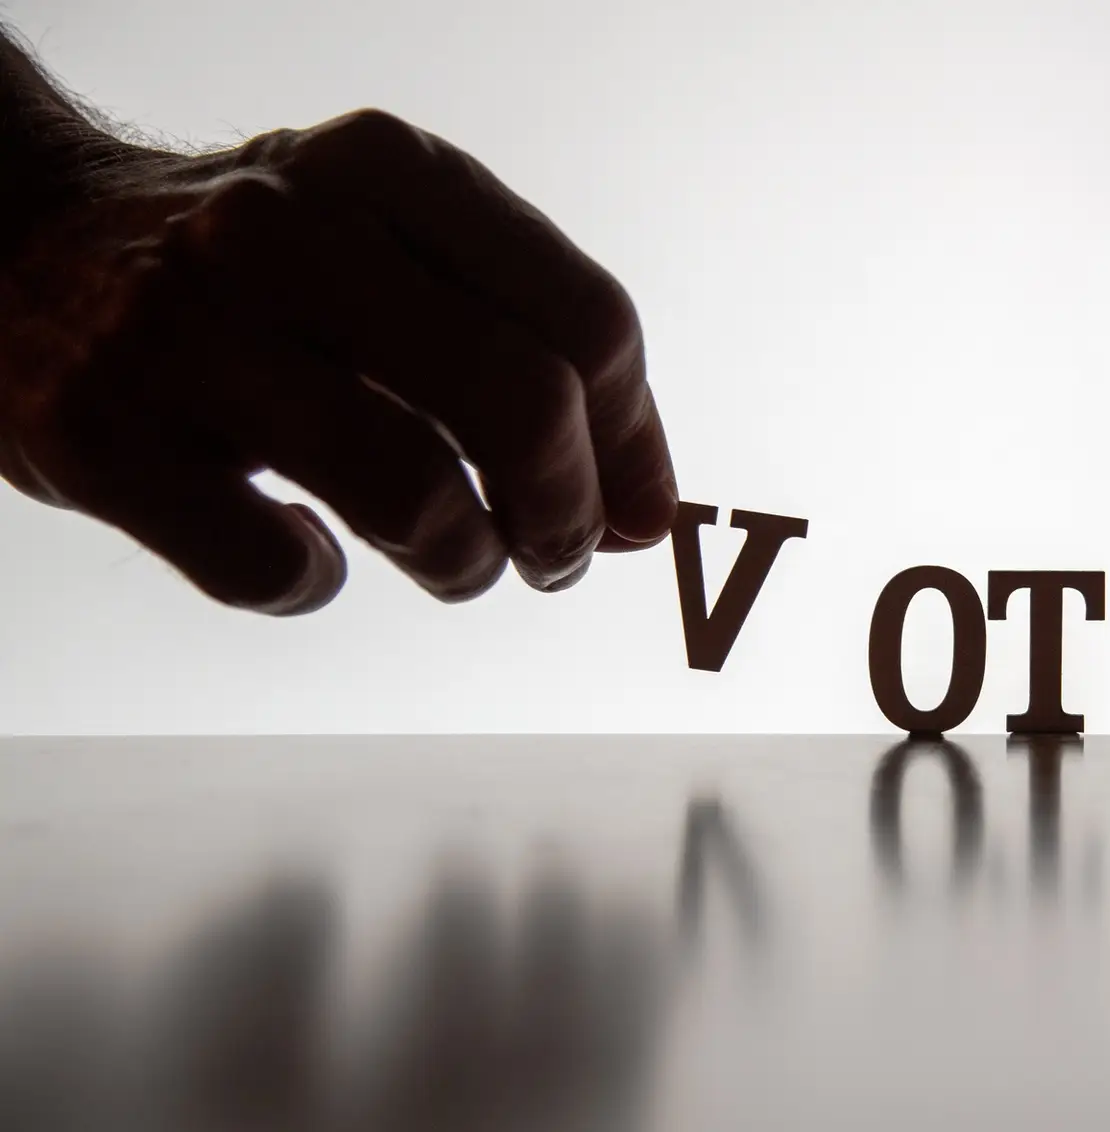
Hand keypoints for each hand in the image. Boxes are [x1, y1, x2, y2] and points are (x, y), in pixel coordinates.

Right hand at [0, 109, 676, 612]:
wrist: (11, 238)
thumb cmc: (255, 270)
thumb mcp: (390, 243)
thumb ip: (524, 342)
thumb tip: (647, 508)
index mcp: (388, 169)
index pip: (588, 319)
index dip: (634, 443)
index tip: (637, 515)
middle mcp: (286, 230)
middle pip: (520, 400)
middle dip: (566, 513)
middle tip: (558, 557)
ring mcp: (182, 330)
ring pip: (413, 492)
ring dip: (465, 561)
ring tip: (458, 562)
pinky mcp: (99, 436)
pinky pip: (272, 568)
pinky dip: (314, 584)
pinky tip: (309, 553)